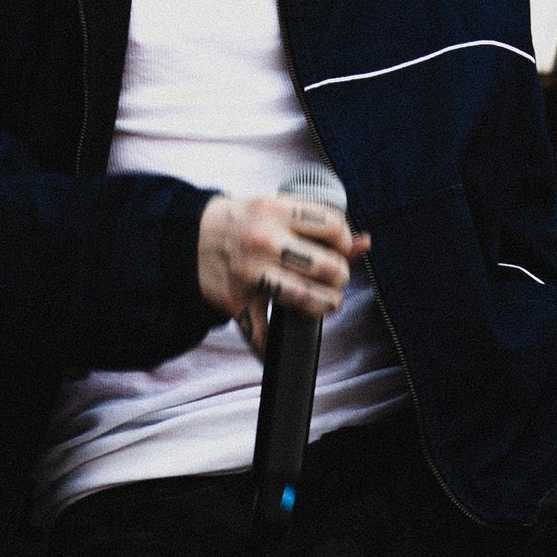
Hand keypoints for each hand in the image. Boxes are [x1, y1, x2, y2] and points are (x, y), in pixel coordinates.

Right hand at [197, 189, 369, 357]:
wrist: (190, 238)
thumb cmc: (243, 223)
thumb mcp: (278, 212)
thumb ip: (320, 227)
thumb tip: (365, 243)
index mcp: (275, 210)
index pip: (332, 225)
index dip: (345, 241)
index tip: (341, 249)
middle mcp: (263, 240)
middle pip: (325, 266)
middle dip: (340, 278)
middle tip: (335, 279)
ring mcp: (249, 272)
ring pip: (305, 298)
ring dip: (324, 306)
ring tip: (324, 302)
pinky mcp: (235, 301)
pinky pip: (263, 334)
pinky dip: (274, 346)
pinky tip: (282, 340)